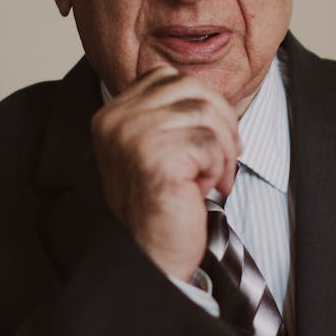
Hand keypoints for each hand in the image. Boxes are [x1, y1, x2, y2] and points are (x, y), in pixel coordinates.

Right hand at [92, 65, 240, 280]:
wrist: (152, 257)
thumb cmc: (160, 206)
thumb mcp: (156, 149)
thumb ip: (168, 115)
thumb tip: (209, 91)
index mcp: (111, 114)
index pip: (167, 78)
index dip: (200, 103)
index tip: (206, 139)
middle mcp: (117, 119)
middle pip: (192, 89)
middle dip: (221, 122)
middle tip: (222, 160)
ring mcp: (134, 135)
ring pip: (208, 114)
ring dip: (223, 150)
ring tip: (211, 179)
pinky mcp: (157, 156)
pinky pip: (212, 143)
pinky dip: (219, 169)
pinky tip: (202, 190)